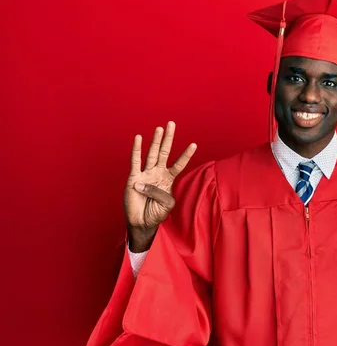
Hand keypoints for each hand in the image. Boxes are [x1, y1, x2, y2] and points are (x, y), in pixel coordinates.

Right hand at [124, 121, 196, 251]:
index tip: (194, 144)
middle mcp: (157, 173)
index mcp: (168, 179)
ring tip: (160, 128)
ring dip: (156, 141)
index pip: (179, 164)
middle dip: (169, 138)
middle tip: (172, 123)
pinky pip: (136, 161)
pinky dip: (137, 150)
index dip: (186, 155)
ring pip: (152, 153)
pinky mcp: (134, 177)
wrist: (142, 222)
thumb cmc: (156, 213)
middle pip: (165, 152)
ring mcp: (146, 174)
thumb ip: (161, 193)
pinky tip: (138, 138)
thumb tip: (145, 183)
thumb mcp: (167, 204)